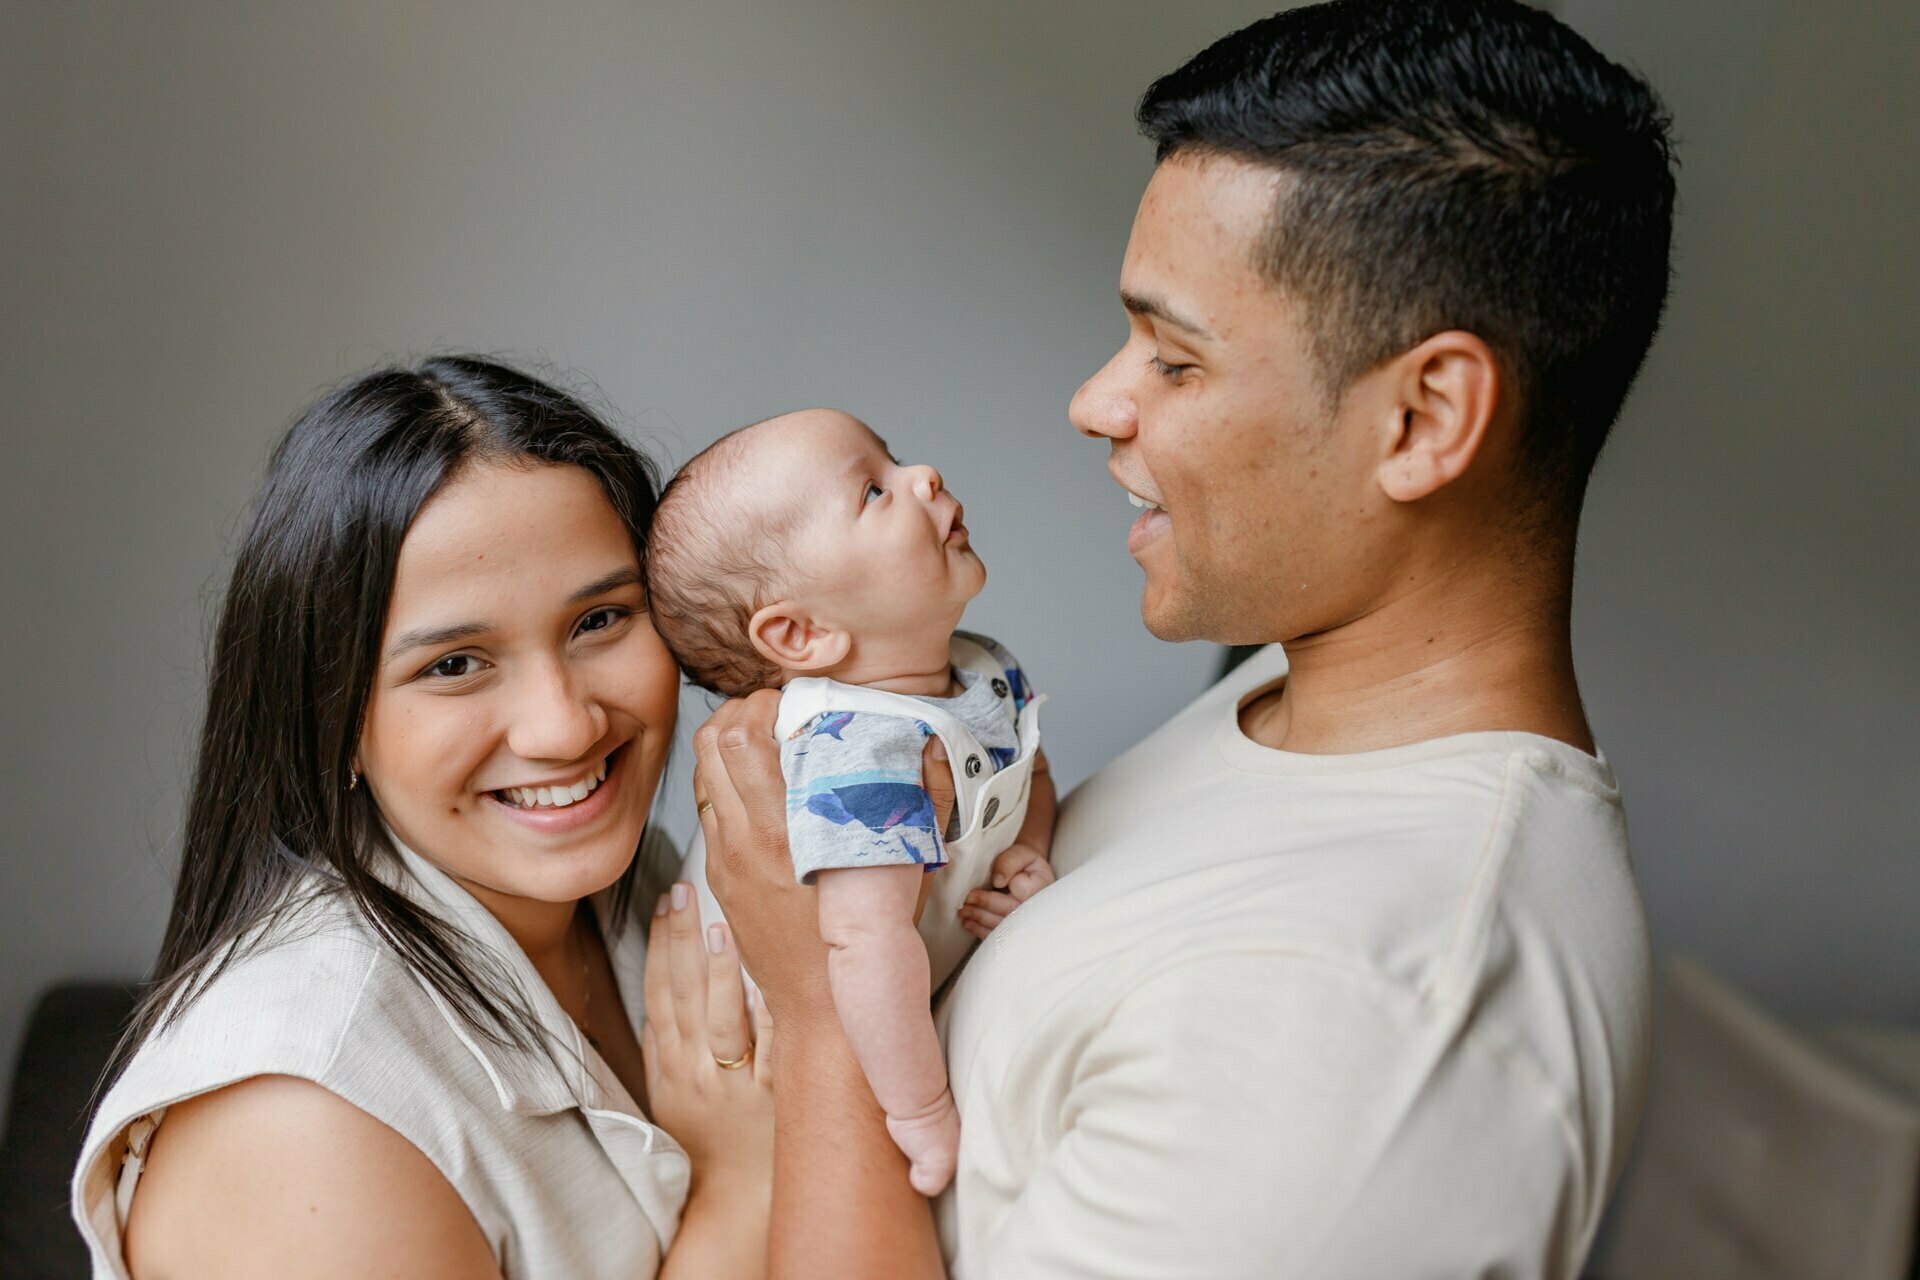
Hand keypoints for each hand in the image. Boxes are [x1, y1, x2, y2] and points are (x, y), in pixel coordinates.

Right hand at [640, 883, 773, 1190]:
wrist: (733, 1196)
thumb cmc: (703, 1139)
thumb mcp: (668, 1091)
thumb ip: (663, 1042)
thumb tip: (657, 986)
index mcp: (669, 1064)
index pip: (657, 992)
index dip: (658, 944)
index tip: (664, 901)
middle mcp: (696, 1071)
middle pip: (683, 994)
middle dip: (681, 939)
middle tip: (684, 892)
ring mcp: (733, 1083)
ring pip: (720, 1020)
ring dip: (718, 973)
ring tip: (719, 928)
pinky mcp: (772, 1096)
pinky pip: (769, 1050)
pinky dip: (766, 1017)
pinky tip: (767, 983)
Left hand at [695, 692, 954, 1029]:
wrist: (821, 1006)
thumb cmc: (866, 938)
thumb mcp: (900, 863)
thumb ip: (920, 798)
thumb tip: (930, 746)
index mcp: (784, 830)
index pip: (742, 741)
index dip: (759, 705)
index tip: (788, 701)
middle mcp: (743, 840)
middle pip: (710, 745)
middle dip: (738, 715)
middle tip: (771, 712)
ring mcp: (725, 859)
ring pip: (703, 776)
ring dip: (728, 749)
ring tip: (765, 744)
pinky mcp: (719, 876)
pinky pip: (710, 812)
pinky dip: (727, 786)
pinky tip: (763, 792)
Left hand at [957, 843, 1054, 938]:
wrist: (1028, 873)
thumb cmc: (1024, 862)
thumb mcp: (1019, 854)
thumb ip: (1010, 863)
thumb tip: (998, 881)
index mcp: (1040, 888)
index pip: (1019, 894)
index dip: (1001, 893)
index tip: (984, 888)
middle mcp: (1036, 909)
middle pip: (1009, 913)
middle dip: (984, 908)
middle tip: (965, 903)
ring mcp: (1027, 922)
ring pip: (1002, 926)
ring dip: (980, 920)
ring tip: (963, 912)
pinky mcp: (1015, 930)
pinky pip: (998, 935)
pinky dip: (981, 931)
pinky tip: (969, 923)